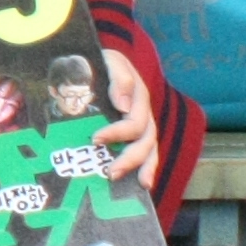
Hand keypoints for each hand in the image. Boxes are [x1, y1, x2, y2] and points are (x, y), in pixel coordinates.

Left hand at [101, 48, 161, 185]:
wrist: (103, 61)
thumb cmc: (105, 62)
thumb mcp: (111, 61)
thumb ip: (119, 78)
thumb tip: (124, 105)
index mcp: (138, 97)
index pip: (134, 122)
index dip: (117, 133)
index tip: (96, 139)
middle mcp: (144, 113)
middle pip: (145, 140)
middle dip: (129, 159)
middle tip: (110, 173)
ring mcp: (143, 125)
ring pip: (150, 150)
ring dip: (142, 168)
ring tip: (136, 184)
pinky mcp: (137, 134)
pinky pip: (146, 153)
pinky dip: (146, 168)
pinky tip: (142, 184)